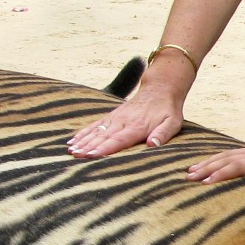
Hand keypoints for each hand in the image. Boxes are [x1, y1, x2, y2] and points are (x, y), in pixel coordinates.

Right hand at [68, 81, 184, 158]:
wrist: (160, 89)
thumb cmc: (167, 110)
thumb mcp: (172, 122)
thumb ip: (162, 134)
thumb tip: (153, 144)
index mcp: (137, 126)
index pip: (118, 139)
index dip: (104, 148)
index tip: (92, 155)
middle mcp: (123, 122)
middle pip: (103, 136)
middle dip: (88, 147)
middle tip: (75, 155)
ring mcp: (115, 118)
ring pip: (96, 131)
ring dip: (83, 141)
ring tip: (71, 150)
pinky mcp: (111, 116)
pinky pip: (95, 124)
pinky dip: (83, 132)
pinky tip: (73, 140)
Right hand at [186, 135, 244, 183]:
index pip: (237, 167)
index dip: (220, 175)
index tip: (203, 183)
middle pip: (226, 160)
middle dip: (206, 168)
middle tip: (187, 177)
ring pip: (226, 155)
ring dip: (208, 162)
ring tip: (191, 169)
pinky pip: (232, 154)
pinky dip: (218, 158)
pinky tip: (212, 162)